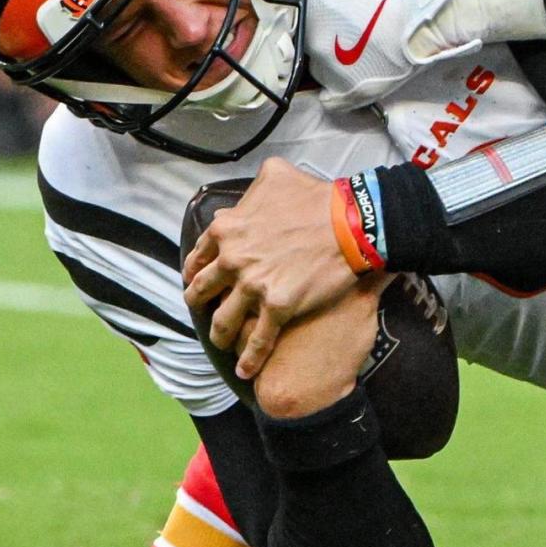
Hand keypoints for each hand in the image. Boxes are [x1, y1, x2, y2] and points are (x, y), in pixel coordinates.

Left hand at [182, 158, 359, 378]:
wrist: (350, 223)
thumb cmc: (316, 197)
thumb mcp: (276, 175)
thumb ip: (253, 189)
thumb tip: (244, 198)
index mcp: (227, 229)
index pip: (199, 256)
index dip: (196, 271)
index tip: (198, 279)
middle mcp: (233, 259)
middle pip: (202, 291)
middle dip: (199, 304)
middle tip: (206, 311)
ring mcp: (253, 286)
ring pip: (223, 321)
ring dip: (220, 335)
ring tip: (223, 344)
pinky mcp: (278, 308)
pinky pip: (257, 340)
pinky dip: (249, 359)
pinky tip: (245, 371)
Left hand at [300, 0, 473, 109]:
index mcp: (311, 5)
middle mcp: (315, 43)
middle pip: (306, 32)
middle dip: (324, 20)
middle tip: (354, 8)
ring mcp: (335, 73)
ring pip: (317, 63)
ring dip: (330, 51)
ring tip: (360, 35)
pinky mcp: (357, 93)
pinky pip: (330, 99)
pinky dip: (336, 87)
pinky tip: (350, 70)